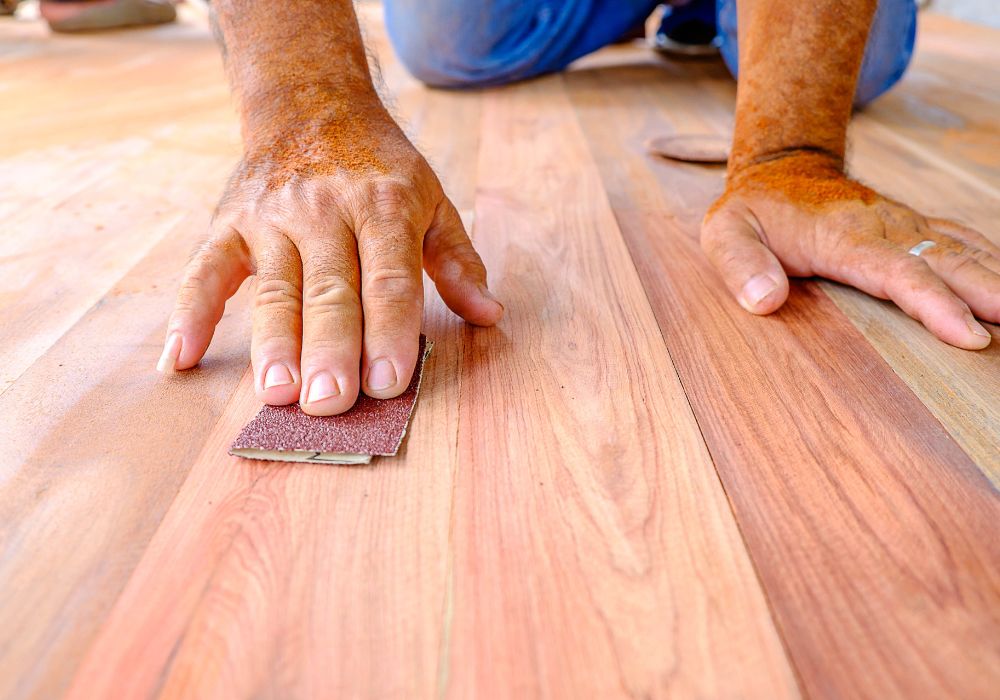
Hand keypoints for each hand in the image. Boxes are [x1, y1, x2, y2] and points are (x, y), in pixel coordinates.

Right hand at [159, 102, 502, 413]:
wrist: (310, 105)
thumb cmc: (380, 166)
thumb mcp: (432, 199)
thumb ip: (457, 260)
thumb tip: (489, 314)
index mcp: (384, 205)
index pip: (389, 278)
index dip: (389, 330)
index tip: (389, 381)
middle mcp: (325, 210)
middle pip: (330, 289)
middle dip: (330, 348)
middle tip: (329, 403)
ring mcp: (271, 217)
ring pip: (274, 288)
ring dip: (273, 343)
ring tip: (277, 393)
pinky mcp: (229, 223)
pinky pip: (204, 271)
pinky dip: (189, 313)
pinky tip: (180, 359)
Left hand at [701, 153, 997, 348]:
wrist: (780, 167)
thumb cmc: (752, 209)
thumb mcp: (724, 233)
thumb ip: (739, 265)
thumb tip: (764, 302)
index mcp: (842, 236)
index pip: (897, 272)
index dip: (934, 303)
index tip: (968, 334)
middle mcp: (884, 227)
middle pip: (946, 262)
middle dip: (989, 295)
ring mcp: (904, 225)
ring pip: (964, 250)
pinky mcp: (913, 227)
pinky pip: (962, 240)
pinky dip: (994, 261)